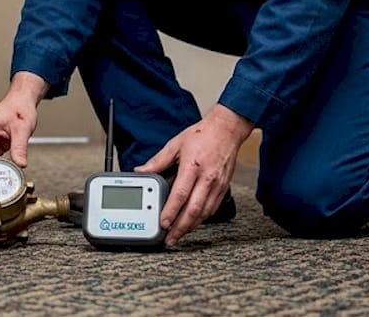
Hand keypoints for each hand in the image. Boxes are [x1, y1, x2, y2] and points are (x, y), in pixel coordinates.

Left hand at [136, 104, 252, 246]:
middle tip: (170, 239)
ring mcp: (217, 185)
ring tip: (179, 235)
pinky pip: (212, 208)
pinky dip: (202, 219)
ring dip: (191, 226)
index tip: (163, 223)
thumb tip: (141, 170)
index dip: (171, 212)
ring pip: (204, 213)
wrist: (226, 130)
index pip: (180, 195)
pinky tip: (193, 223)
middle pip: (193, 210)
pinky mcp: (223, 188)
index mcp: (192, 166)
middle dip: (180, 228)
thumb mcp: (175, 144)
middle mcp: (207, 178)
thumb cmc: (202, 135)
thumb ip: (158, 161)